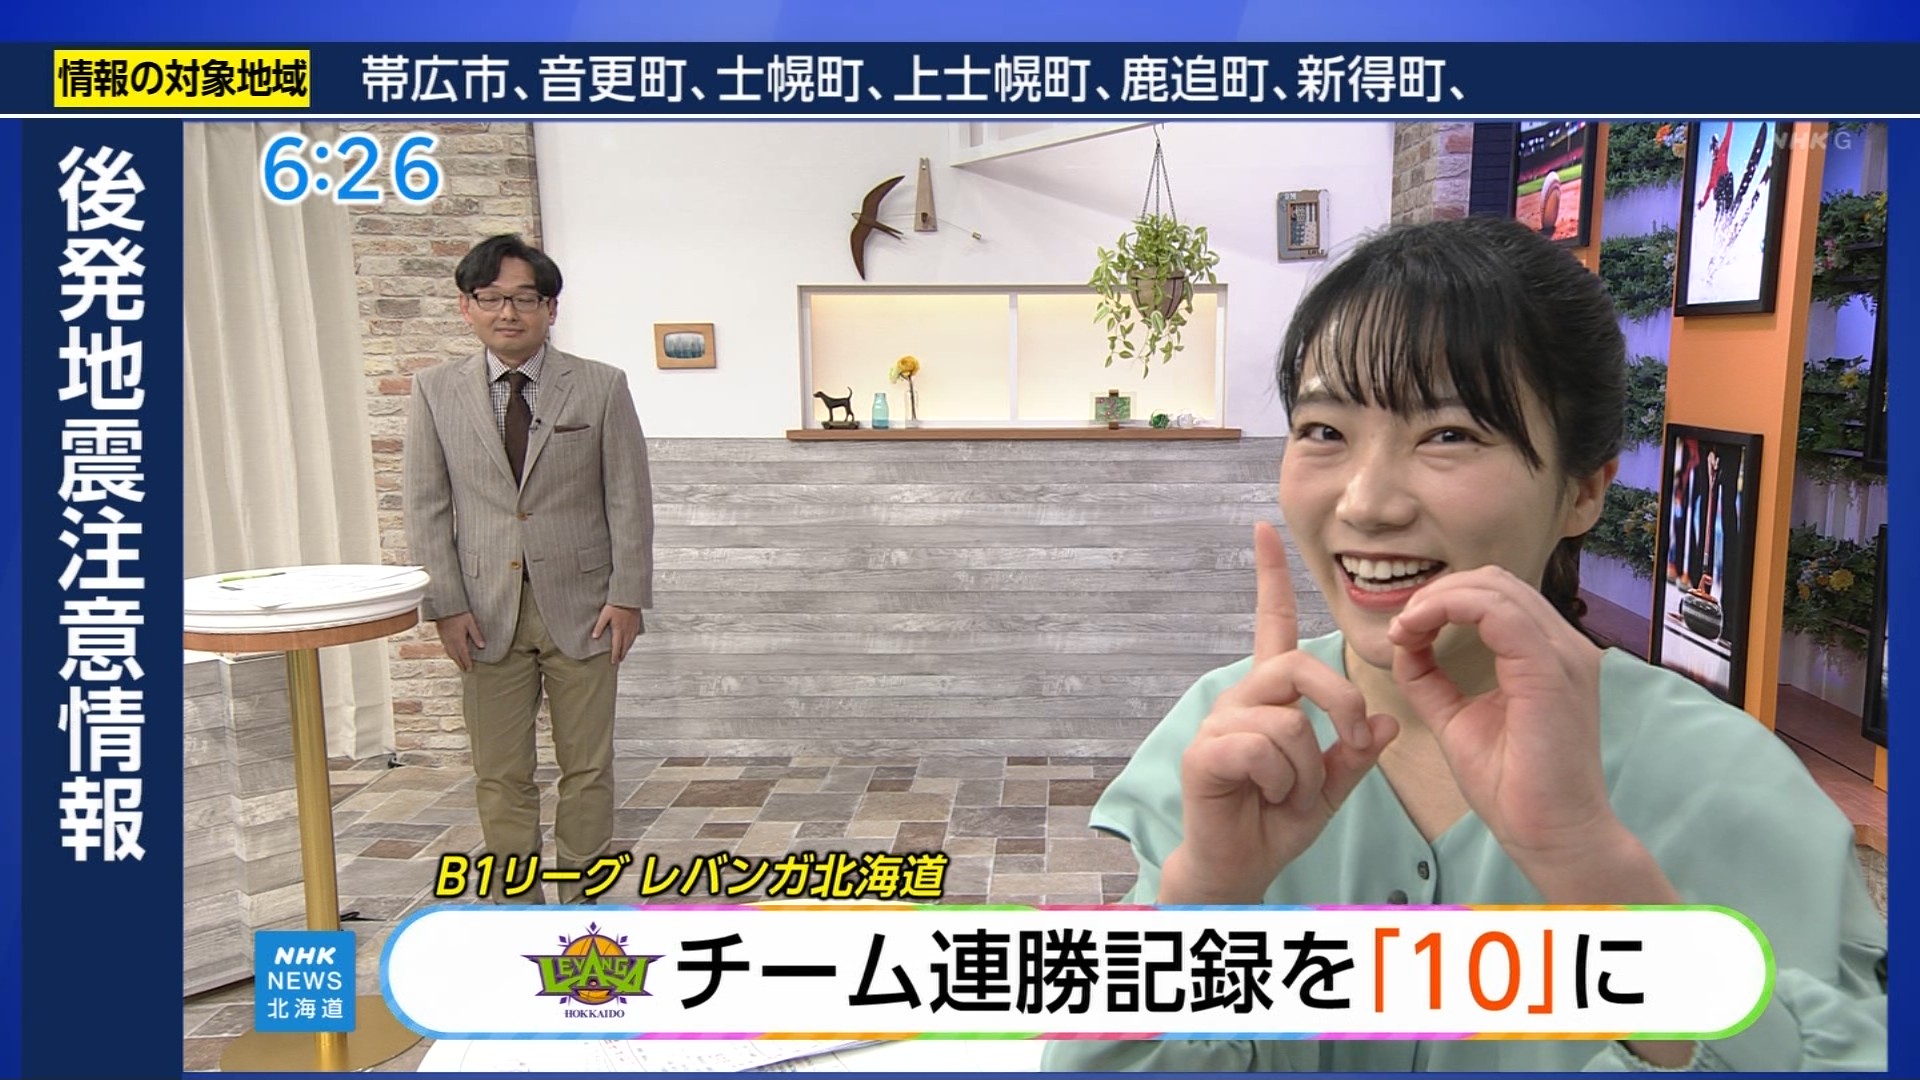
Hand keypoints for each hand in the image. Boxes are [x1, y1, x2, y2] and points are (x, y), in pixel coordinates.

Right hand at [434, 613, 485, 671]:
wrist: (444, 606)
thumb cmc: (459, 612)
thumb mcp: (470, 622)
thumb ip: (476, 634)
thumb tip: (482, 646)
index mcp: (458, 639)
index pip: (463, 654)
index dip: (467, 663)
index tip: (470, 670)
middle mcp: (450, 641)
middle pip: (456, 656)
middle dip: (461, 664)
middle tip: (465, 670)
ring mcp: (444, 638)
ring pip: (450, 653)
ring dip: (455, 659)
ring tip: (460, 664)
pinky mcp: (441, 635)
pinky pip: (446, 648)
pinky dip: (450, 653)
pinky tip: (452, 653)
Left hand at [592, 604, 641, 664]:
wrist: (629, 598)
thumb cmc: (616, 605)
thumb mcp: (604, 615)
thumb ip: (599, 626)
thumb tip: (594, 637)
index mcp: (619, 631)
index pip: (616, 647)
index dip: (615, 656)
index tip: (613, 662)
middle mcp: (627, 632)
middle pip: (624, 647)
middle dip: (621, 655)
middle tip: (618, 661)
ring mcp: (633, 629)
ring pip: (630, 643)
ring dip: (626, 650)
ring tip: (623, 654)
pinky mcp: (636, 625)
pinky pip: (634, 637)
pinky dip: (631, 642)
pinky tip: (630, 642)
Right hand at [1161, 522, 1399, 904]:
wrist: (1239, 866)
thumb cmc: (1276, 821)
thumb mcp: (1331, 788)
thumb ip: (1356, 754)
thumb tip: (1387, 722)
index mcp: (1270, 697)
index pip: (1271, 625)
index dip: (1270, 579)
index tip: (1265, 530)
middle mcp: (1242, 698)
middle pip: (1298, 668)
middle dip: (1340, 706)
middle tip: (1353, 745)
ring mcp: (1220, 724)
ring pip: (1288, 720)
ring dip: (1307, 769)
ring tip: (1289, 794)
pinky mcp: (1206, 753)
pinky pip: (1264, 748)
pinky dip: (1283, 782)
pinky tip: (1268, 798)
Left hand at [1385, 567, 1623, 873]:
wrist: (1551, 835)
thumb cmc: (1513, 786)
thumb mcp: (1457, 718)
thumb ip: (1431, 679)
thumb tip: (1405, 644)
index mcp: (1547, 655)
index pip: (1495, 596)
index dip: (1443, 599)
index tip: (1404, 629)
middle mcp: (1564, 647)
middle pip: (1494, 582)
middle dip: (1438, 592)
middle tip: (1401, 626)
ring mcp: (1563, 655)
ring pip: (1495, 588)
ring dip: (1438, 599)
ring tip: (1404, 629)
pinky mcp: (1551, 670)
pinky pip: (1497, 612)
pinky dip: (1448, 610)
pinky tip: (1415, 632)